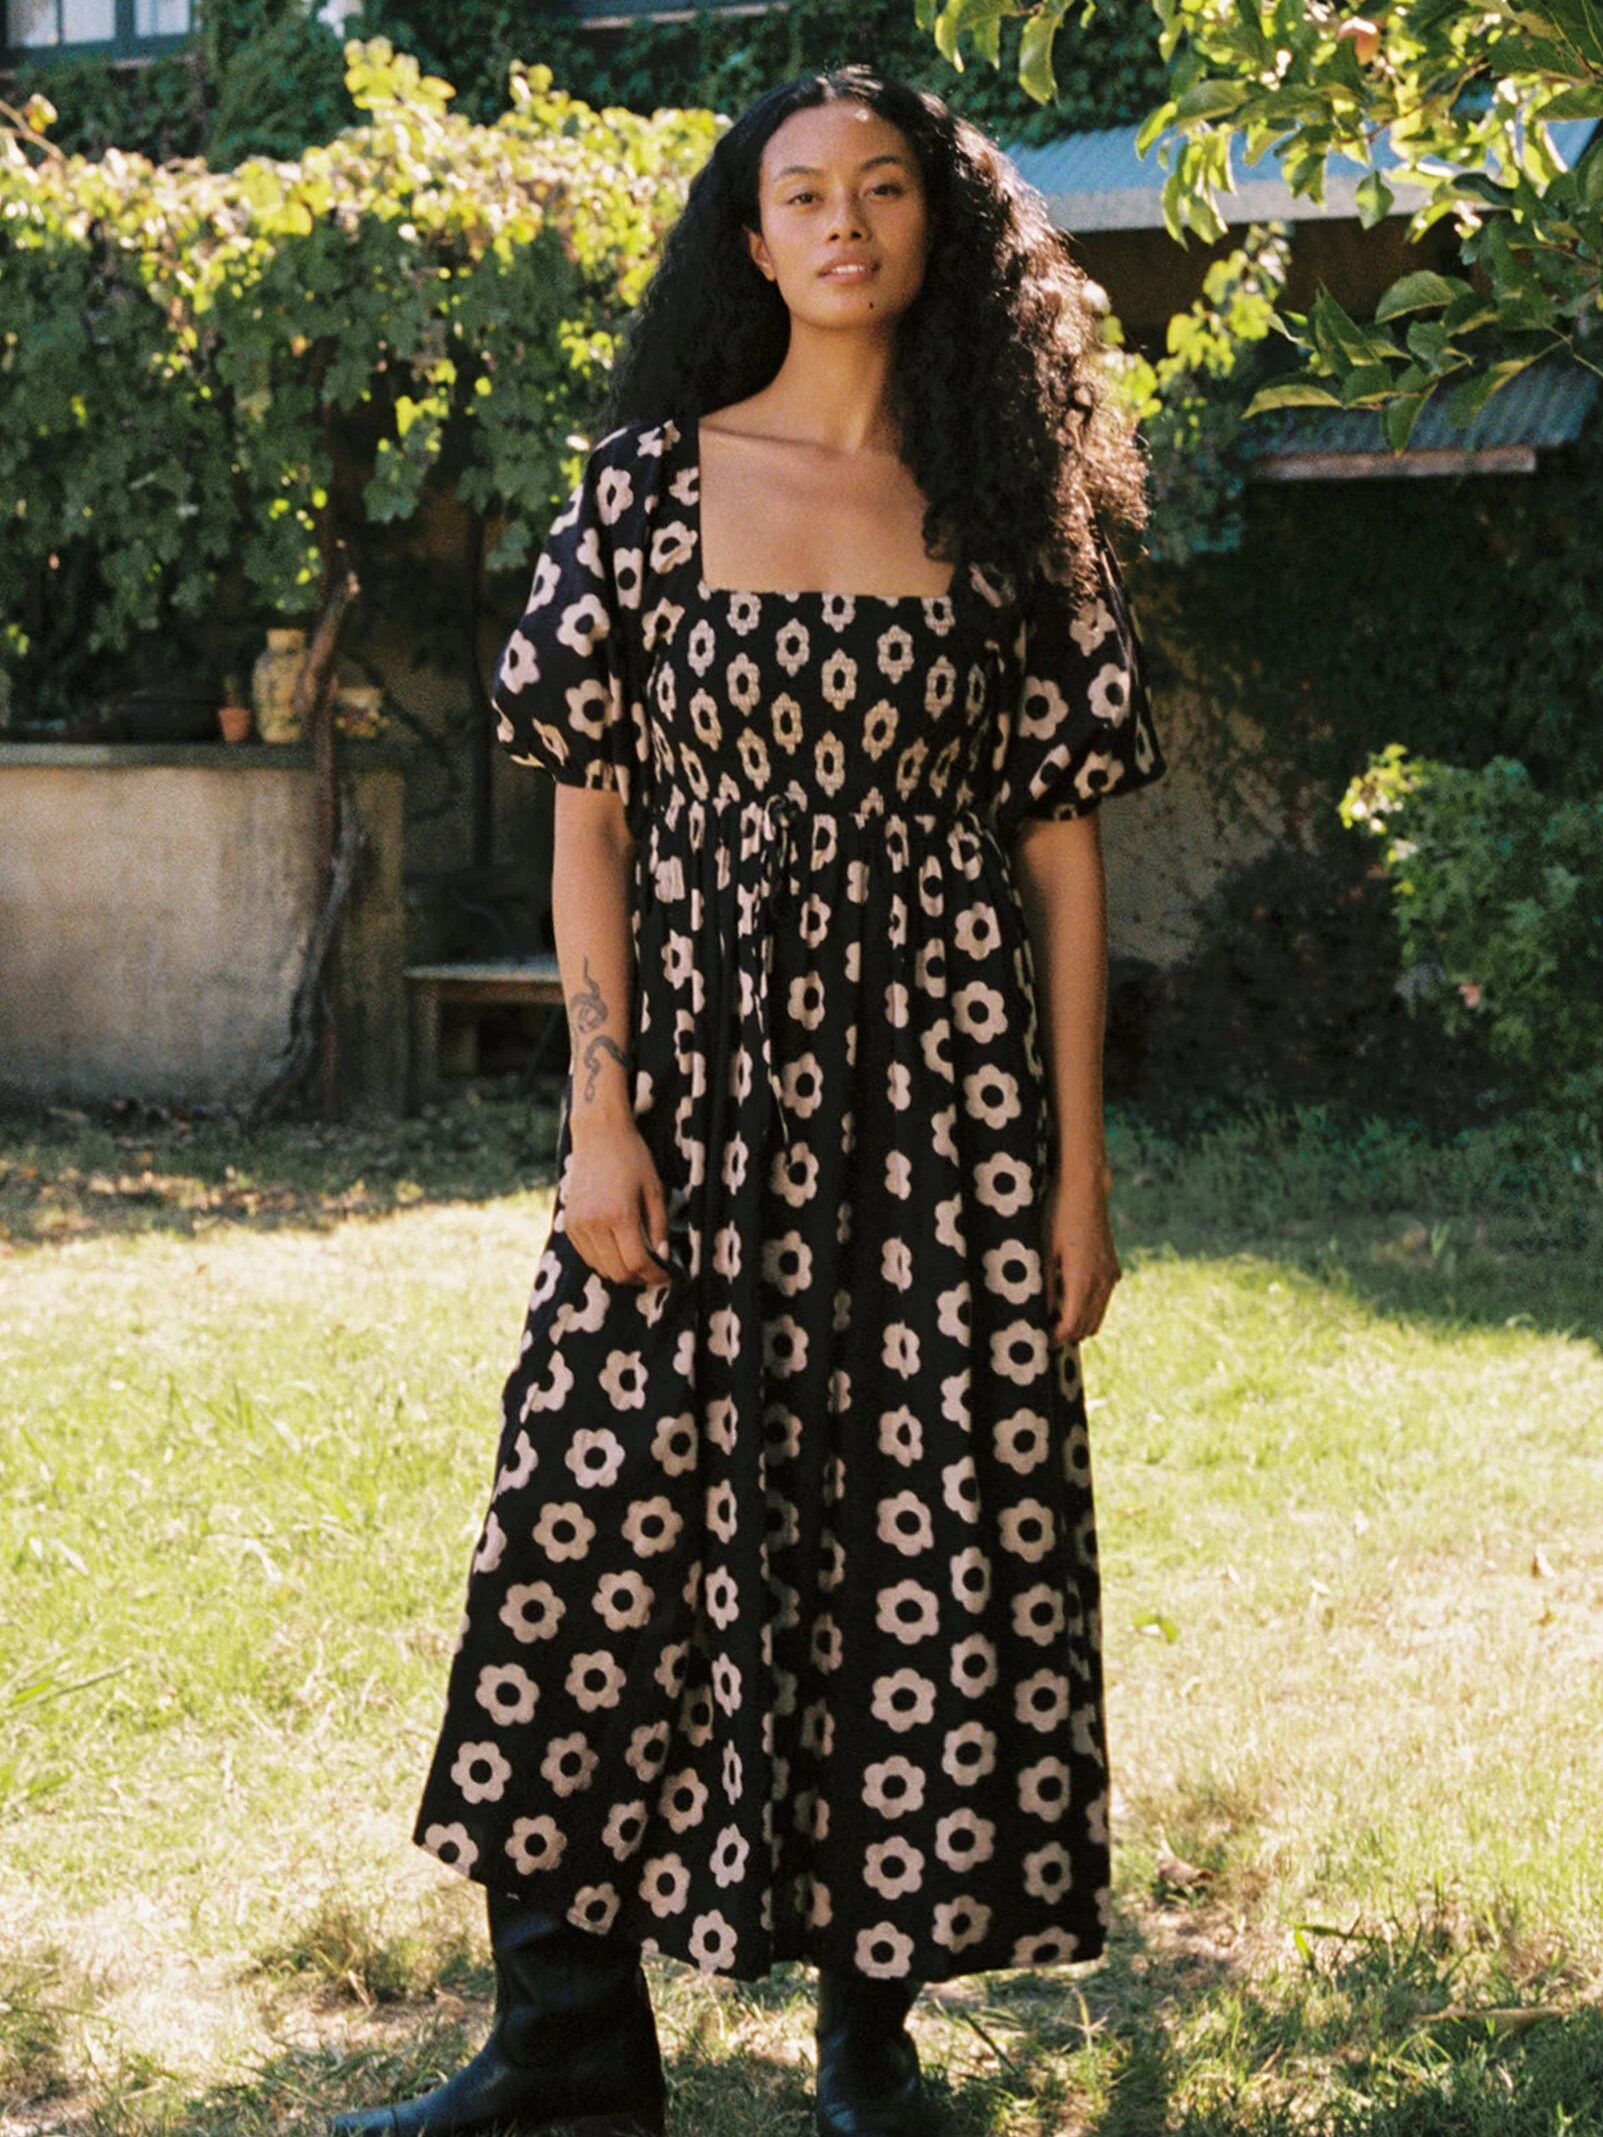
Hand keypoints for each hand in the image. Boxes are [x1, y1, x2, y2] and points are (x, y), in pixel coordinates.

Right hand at [564, 1119, 675, 1287]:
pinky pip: (587, 1256)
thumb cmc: (632, 1158)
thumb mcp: (654, 1190)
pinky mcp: (569, 1224)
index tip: (667, 1276)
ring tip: (638, 1261)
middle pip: (618, 1272)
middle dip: (639, 1278)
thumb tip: (663, 1258)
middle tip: (654, 1271)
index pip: (638, 1263)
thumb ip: (659, 1227)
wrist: (599, 1135)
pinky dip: (604, 1260)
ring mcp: (578, 1225)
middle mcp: (595, 1224)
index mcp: (620, 1215)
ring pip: (601, 1268)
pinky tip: (618, 1248)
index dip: (655, 1275)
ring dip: (621, 1271)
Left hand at [1041, 1159, 1119, 1344]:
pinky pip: (1103, 1300)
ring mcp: (1110, 1275)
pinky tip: (1069, 1299)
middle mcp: (1102, 1282)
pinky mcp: (1112, 1267)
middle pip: (1086, 1327)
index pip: (1071, 1326)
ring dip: (1078, 1323)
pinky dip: (1089, 1309)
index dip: (1054, 1337)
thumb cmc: (1057, 1215)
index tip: (1037, 1339)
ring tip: (1053, 1319)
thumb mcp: (1043, 1249)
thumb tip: (1040, 1315)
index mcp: (1082, 1280)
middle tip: (1042, 1331)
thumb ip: (1044, 1285)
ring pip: (1098, 1316)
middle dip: (1066, 1334)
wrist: (1085, 1188)